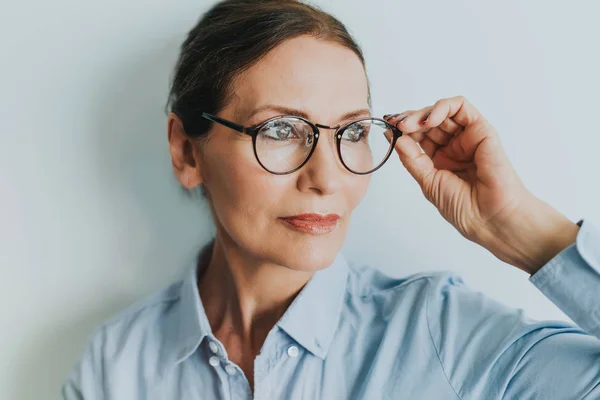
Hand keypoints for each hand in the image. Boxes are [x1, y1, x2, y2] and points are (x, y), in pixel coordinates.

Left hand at [384, 96, 577, 273]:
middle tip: (396, 124)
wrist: (489, 218)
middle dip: (408, 119)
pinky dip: (443, 107)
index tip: (388, 129)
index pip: (418, 136)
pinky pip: (462, 107)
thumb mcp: (428, 181)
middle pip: (428, 121)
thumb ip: (411, 158)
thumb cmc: (464, 207)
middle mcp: (454, 146)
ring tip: (409, 124)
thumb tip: (394, 137)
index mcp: (440, 159)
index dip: (402, 130)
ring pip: (442, 111)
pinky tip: (430, 120)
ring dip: (422, 113)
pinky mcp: (481, 130)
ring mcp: (467, 137)